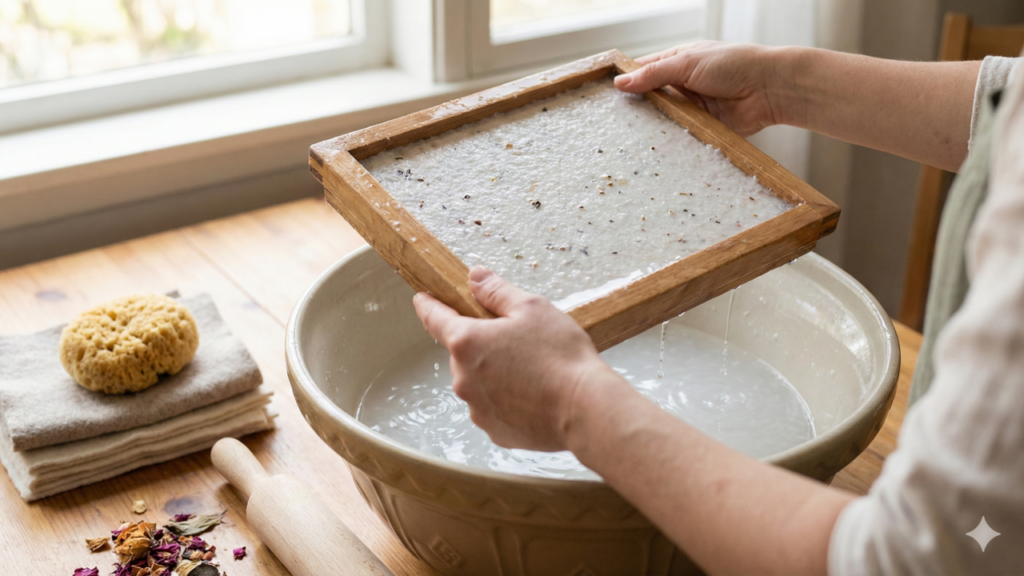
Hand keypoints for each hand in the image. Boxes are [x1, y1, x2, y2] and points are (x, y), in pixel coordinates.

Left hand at [412, 267, 616, 451]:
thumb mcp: (532, 308)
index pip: (435, 319)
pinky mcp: (495, 431)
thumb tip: (475, 278)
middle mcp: (463, 378)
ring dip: (494, 373)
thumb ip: (497, 291)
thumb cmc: (560, 357)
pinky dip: (507, 399)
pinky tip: (534, 394)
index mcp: (466, 342)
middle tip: (517, 340)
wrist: (586, 410)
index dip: (428, 306)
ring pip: (478, 381)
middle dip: (482, 343)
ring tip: (532, 370)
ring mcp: (477, 408)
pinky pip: (493, 407)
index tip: (422, 300)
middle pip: (462, 352)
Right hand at [614, 41, 786, 135]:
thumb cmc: (735, 64)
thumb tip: (621, 82)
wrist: (770, 89)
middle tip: (614, 121)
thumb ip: (653, 74)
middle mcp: (683, 85)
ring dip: (653, 126)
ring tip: (628, 138)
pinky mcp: (702, 128)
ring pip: (664, 119)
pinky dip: (671, 141)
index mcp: (678, 62)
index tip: (607, 94)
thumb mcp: (687, 63)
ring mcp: (692, 108)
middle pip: (651, 98)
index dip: (627, 81)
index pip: (644, 71)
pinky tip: (654, 148)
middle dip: (636, 108)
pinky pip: (681, 136)